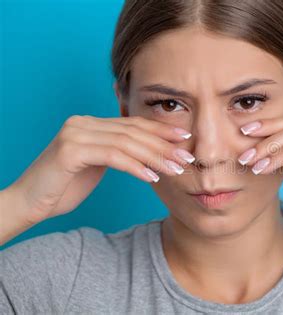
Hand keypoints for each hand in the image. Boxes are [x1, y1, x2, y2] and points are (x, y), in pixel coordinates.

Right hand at [7, 115, 194, 224]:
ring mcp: (75, 134)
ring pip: (127, 143)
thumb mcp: (96, 165)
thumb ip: (116, 153)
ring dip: (155, 157)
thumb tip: (148, 154)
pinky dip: (135, 166)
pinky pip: (113, 156)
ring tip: (175, 170)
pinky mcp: (70, 150)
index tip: (185, 140)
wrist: (28, 203)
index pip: (133, 124)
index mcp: (90, 124)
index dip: (161, 132)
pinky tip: (152, 177)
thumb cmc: (62, 188)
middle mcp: (83, 123)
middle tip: (187, 158)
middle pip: (133, 132)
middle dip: (164, 146)